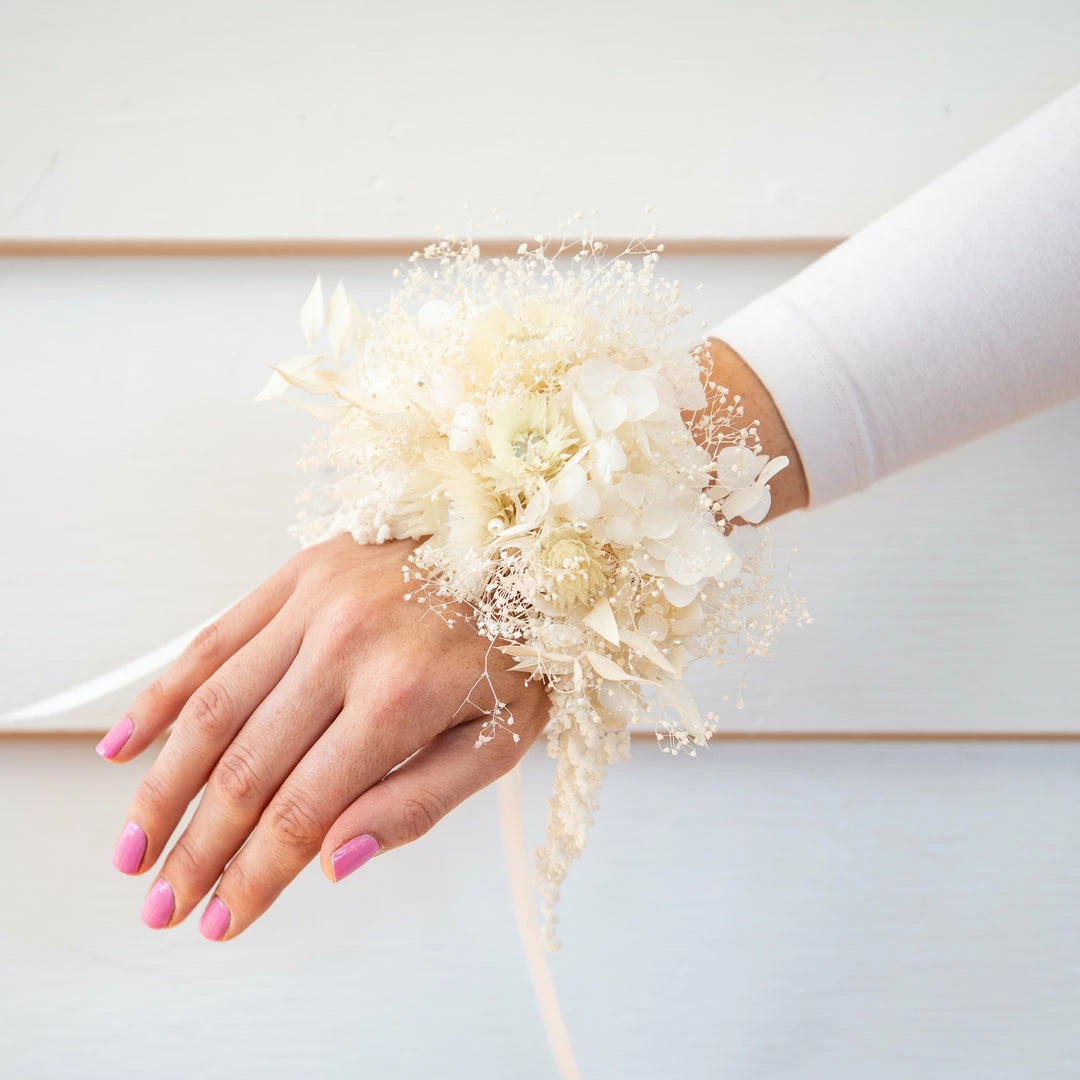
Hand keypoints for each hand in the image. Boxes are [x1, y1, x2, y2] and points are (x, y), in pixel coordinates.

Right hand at [98, 532, 550, 939]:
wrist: (528, 543)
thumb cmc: (519, 646)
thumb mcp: (501, 738)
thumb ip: (419, 803)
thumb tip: (334, 862)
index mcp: (402, 696)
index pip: (302, 809)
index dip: (255, 876)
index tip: (222, 921)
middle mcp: (347, 645)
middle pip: (245, 768)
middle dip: (198, 850)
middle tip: (165, 903)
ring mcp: (316, 602)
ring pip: (212, 707)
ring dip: (164, 787)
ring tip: (133, 847)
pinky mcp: (299, 573)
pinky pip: (213, 639)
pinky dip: (163, 696)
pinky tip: (128, 745)